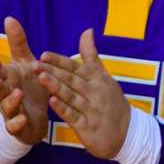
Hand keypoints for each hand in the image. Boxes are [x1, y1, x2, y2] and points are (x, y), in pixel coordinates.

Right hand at [0, 15, 50, 144]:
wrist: (36, 116)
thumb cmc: (28, 86)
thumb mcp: (25, 63)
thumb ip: (18, 43)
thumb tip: (9, 18)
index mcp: (6, 78)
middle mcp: (5, 95)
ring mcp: (10, 112)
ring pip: (5, 107)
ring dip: (9, 101)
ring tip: (17, 94)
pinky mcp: (18, 127)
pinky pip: (14, 126)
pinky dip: (17, 123)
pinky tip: (23, 118)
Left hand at [37, 28, 131, 159]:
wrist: (128, 132)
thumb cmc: (112, 102)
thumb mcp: (104, 76)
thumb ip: (91, 55)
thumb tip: (87, 30)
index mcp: (96, 79)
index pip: (76, 67)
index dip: (60, 61)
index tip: (44, 54)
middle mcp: (94, 92)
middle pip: (71, 80)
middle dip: (53, 71)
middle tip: (35, 64)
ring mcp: (91, 110)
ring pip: (71, 96)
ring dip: (56, 87)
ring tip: (41, 78)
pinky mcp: (88, 126)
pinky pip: (74, 116)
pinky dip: (63, 109)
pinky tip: (52, 102)